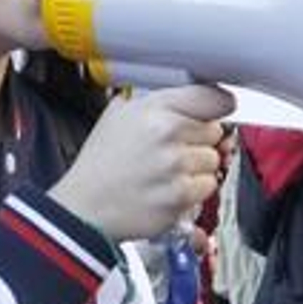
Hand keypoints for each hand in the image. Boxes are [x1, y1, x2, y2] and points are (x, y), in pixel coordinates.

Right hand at [49, 84, 233, 241]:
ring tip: (167, 172)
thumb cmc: (101, 163)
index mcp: (154, 108)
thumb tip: (192, 99)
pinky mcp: (180, 195)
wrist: (85, 205)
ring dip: (198, 168)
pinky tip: (168, 188)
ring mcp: (175, 166)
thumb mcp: (119, 114)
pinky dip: (194, 190)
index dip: (217, 107)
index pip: (212, 98)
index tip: (214, 114)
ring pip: (214, 160)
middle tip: (174, 150)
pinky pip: (208, 187)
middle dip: (200, 141)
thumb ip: (157, 102)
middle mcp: (167, 133)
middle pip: (216, 132)